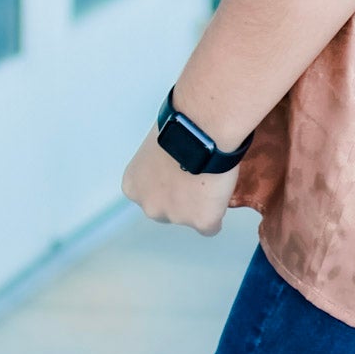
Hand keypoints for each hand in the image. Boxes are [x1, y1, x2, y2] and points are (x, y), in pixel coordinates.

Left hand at [121, 126, 235, 235]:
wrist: (203, 129)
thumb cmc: (180, 126)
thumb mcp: (156, 145)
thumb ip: (159, 164)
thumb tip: (173, 162)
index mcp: (134, 186)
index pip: (151, 195)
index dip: (170, 182)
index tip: (180, 171)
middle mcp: (150, 206)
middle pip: (168, 210)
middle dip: (182, 198)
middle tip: (197, 175)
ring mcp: (176, 217)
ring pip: (190, 218)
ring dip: (200, 204)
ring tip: (211, 177)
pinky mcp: (201, 221)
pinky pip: (211, 227)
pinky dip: (217, 213)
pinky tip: (220, 193)